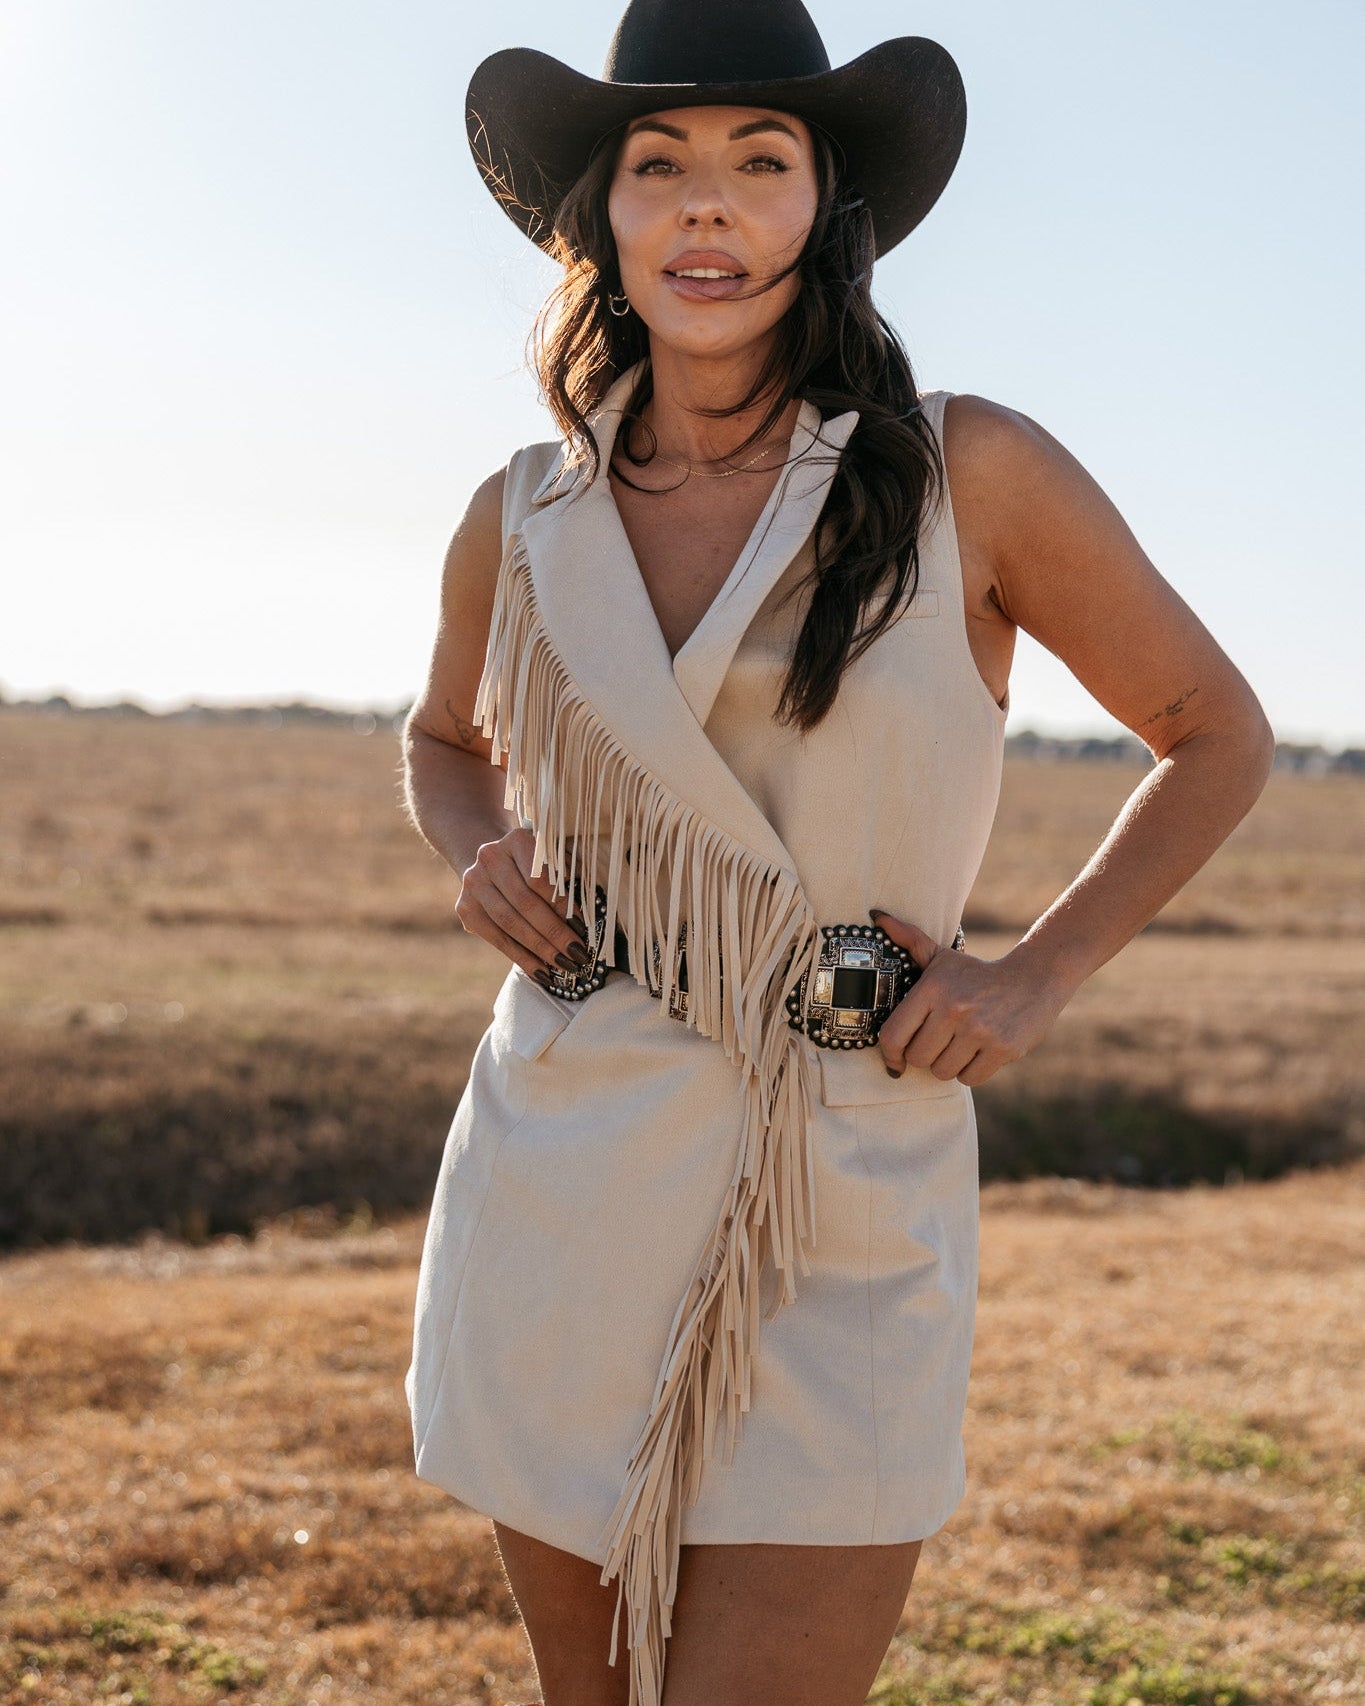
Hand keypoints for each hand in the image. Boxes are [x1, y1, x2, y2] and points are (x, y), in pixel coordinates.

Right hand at [454, 826, 593, 982]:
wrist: (494, 863)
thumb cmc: (536, 866)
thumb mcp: (553, 863)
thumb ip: (565, 882)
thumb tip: (582, 921)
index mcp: (516, 840)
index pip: (540, 879)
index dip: (562, 905)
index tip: (583, 927)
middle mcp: (489, 857)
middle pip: (524, 902)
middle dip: (554, 933)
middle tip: (577, 955)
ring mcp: (473, 883)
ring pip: (509, 923)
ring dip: (539, 949)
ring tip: (563, 966)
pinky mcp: (466, 907)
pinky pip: (496, 939)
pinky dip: (521, 958)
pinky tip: (541, 971)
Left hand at [869, 909, 1070, 1086]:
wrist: (1034, 978)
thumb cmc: (977, 973)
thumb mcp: (942, 956)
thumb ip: (908, 939)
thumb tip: (876, 917)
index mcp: (932, 989)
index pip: (893, 1036)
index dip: (890, 1054)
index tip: (895, 1060)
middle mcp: (954, 1010)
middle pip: (918, 1058)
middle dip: (924, 1056)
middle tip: (937, 1044)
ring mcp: (980, 1031)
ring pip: (942, 1072)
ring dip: (947, 1065)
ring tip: (957, 1047)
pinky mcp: (1003, 1049)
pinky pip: (969, 1078)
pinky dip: (969, 1072)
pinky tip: (975, 1054)